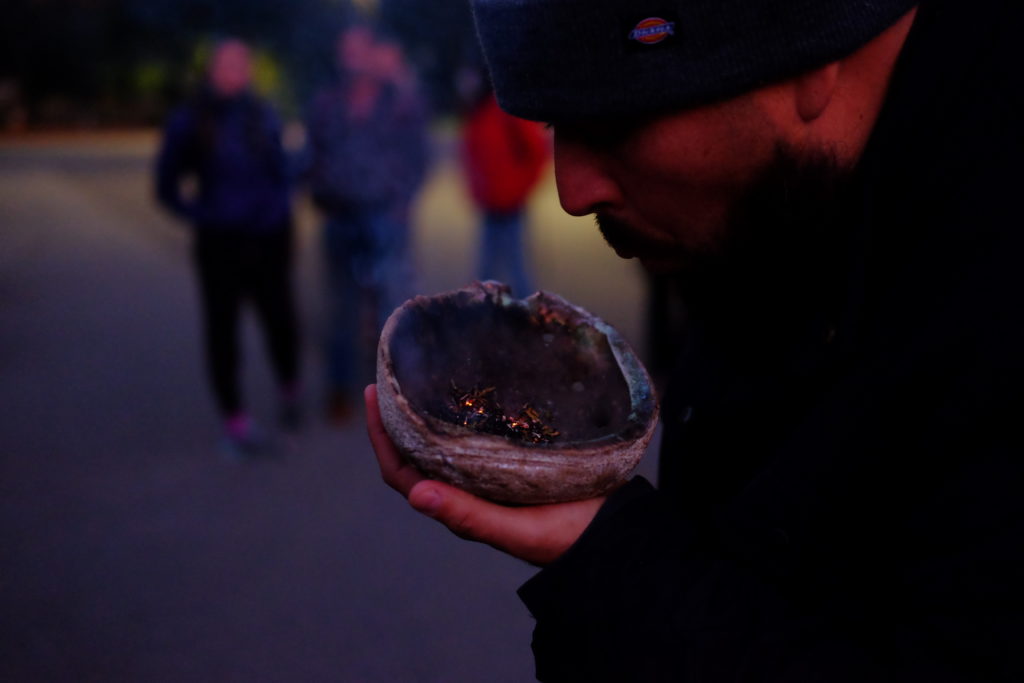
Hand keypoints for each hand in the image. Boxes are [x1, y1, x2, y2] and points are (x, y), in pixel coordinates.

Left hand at [365, 384, 603, 565]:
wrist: (611, 532)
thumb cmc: (564, 537)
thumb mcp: (515, 530)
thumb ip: (469, 516)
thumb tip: (416, 495)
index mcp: (459, 504)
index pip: (402, 471)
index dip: (381, 437)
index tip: (373, 395)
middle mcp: (467, 486)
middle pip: (416, 449)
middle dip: (397, 415)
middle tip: (389, 375)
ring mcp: (490, 471)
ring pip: (445, 438)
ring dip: (427, 410)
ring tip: (421, 373)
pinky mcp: (515, 457)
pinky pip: (479, 431)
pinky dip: (466, 409)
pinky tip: (471, 385)